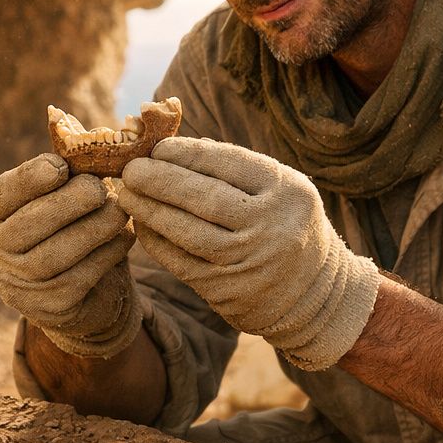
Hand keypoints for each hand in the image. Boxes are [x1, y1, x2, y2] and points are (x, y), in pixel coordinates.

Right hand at [0, 154, 143, 357]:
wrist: (78, 295)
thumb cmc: (64, 229)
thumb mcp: (53, 199)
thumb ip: (65, 172)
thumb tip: (97, 135)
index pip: (4, 194)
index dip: (30, 178)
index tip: (60, 166)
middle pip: (29, 225)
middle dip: (69, 202)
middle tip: (99, 188)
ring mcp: (20, 285)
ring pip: (57, 253)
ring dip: (95, 227)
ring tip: (120, 210)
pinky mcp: (51, 307)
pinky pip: (82, 275)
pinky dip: (108, 252)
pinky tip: (125, 236)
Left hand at [118, 138, 379, 370]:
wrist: (316, 297)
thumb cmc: (286, 227)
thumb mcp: (279, 190)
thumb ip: (234, 169)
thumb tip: (171, 146)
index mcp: (287, 190)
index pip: (227, 163)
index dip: (185, 153)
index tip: (156, 147)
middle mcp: (272, 226)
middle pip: (204, 197)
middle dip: (159, 180)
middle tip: (130, 168)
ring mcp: (250, 262)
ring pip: (187, 231)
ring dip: (149, 210)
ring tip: (126, 194)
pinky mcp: (228, 291)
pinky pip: (181, 262)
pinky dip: (156, 241)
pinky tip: (140, 224)